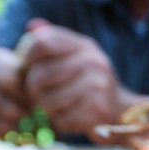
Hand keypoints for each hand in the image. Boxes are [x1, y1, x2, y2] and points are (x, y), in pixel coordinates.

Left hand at [20, 19, 126, 140]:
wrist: (121, 109)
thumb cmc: (91, 82)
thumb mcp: (77, 56)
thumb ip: (54, 41)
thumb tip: (33, 27)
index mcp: (85, 46)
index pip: (43, 42)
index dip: (27, 56)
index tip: (27, 66)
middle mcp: (94, 63)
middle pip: (42, 75)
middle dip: (32, 88)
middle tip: (34, 94)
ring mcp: (98, 88)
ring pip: (49, 100)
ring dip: (44, 108)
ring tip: (49, 107)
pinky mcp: (98, 111)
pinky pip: (62, 119)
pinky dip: (59, 121)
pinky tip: (65, 117)